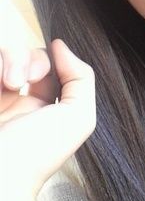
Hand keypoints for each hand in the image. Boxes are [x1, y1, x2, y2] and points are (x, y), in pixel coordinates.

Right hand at [0, 39, 95, 200]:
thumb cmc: (36, 154)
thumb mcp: (78, 119)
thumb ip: (81, 79)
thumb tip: (60, 46)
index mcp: (40, 107)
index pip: (43, 65)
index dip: (46, 59)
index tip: (43, 71)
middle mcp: (12, 100)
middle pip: (19, 54)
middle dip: (24, 58)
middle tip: (21, 80)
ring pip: (0, 55)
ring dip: (8, 59)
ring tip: (9, 83)